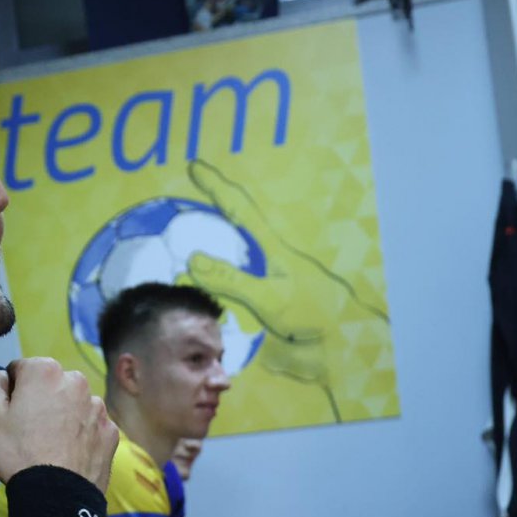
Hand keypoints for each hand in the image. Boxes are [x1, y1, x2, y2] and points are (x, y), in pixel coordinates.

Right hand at [0, 357, 117, 491]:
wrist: (57, 497)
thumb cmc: (18, 453)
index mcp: (44, 371)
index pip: (20, 369)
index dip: (10, 392)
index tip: (9, 414)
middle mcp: (76, 381)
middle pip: (50, 385)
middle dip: (39, 400)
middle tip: (28, 431)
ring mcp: (98, 407)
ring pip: (73, 404)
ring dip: (62, 416)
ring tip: (50, 445)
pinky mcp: (110, 432)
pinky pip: (90, 426)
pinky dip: (80, 435)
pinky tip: (68, 454)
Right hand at [184, 158, 391, 423]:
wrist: (338, 348)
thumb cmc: (314, 314)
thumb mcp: (271, 297)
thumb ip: (232, 280)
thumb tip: (193, 259)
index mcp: (273, 248)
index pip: (239, 210)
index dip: (217, 188)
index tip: (195, 168)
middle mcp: (265, 261)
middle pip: (232, 230)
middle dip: (209, 216)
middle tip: (182, 205)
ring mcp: (262, 283)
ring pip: (227, 261)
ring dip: (206, 255)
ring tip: (178, 247)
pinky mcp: (259, 307)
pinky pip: (227, 291)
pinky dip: (209, 286)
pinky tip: (195, 290)